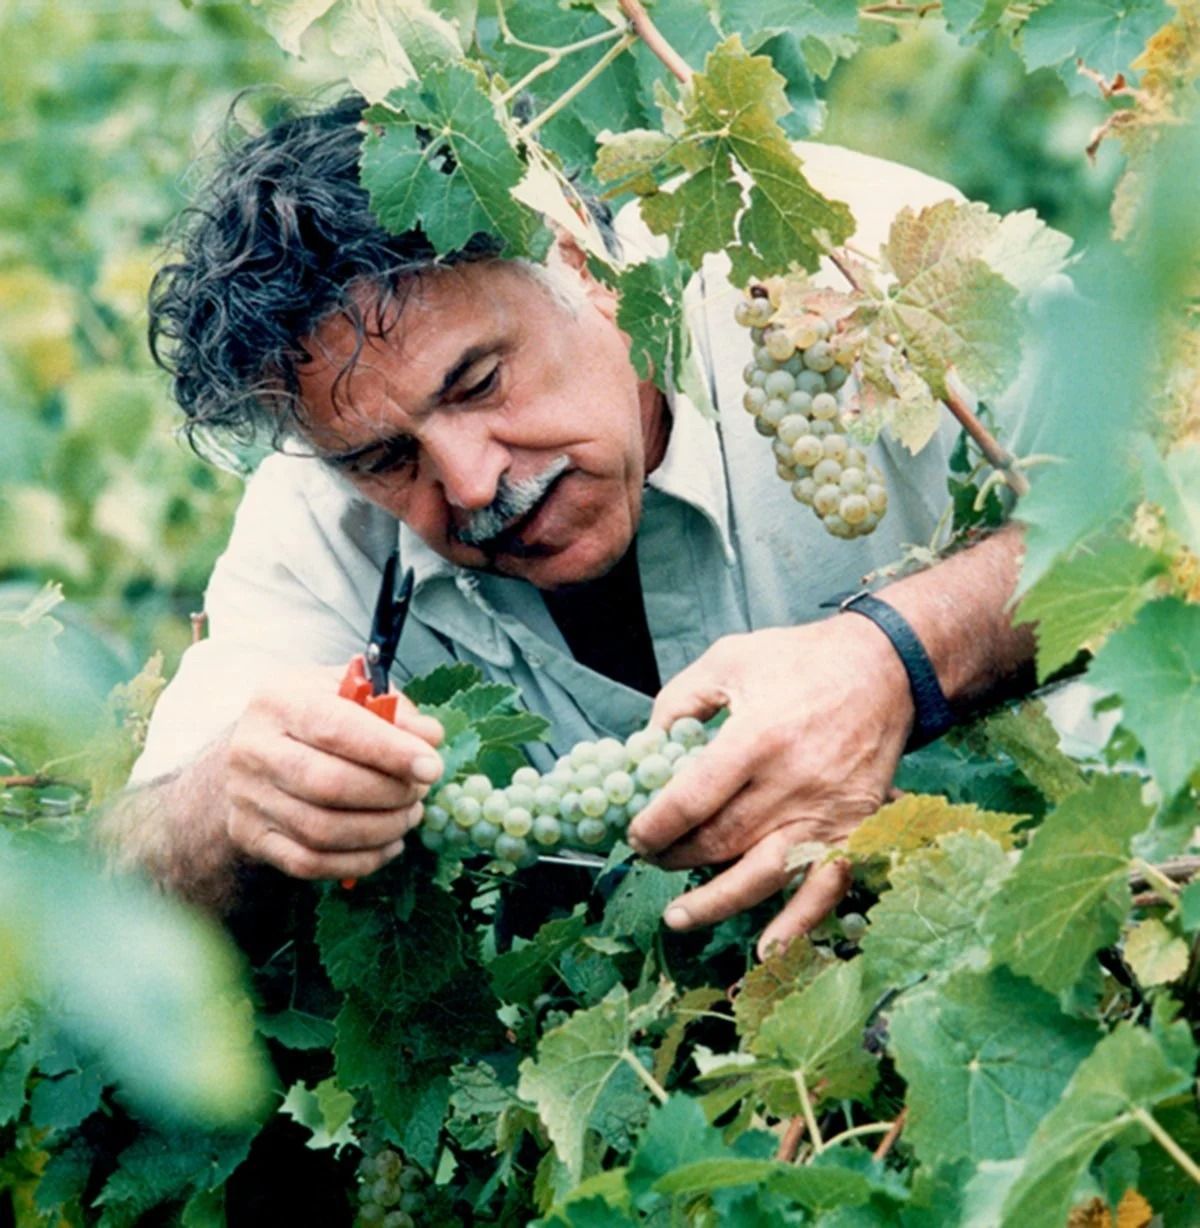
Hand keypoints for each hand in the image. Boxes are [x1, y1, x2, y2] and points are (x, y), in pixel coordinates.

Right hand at [223, 666, 444, 880]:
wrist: (251, 751)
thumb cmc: (314, 716)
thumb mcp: (350, 693)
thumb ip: (393, 709)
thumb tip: (429, 737)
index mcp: (279, 702)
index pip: (335, 728)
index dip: (389, 750)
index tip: (431, 767)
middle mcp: (253, 749)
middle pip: (328, 784)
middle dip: (389, 794)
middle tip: (420, 792)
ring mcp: (248, 798)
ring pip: (321, 831)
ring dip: (381, 830)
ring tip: (409, 815)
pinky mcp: (251, 837)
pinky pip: (310, 863)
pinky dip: (360, 861)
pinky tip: (388, 845)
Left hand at [627, 616, 913, 956]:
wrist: (882, 668)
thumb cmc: (799, 660)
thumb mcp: (729, 659)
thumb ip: (680, 700)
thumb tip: (645, 746)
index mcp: (758, 737)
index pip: (692, 799)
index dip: (655, 824)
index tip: (635, 834)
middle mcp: (792, 782)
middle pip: (720, 840)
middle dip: (675, 857)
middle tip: (653, 858)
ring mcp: (827, 812)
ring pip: (762, 874)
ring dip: (715, 902)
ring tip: (678, 917)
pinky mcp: (855, 829)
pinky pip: (825, 887)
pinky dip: (798, 924)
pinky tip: (768, 951)